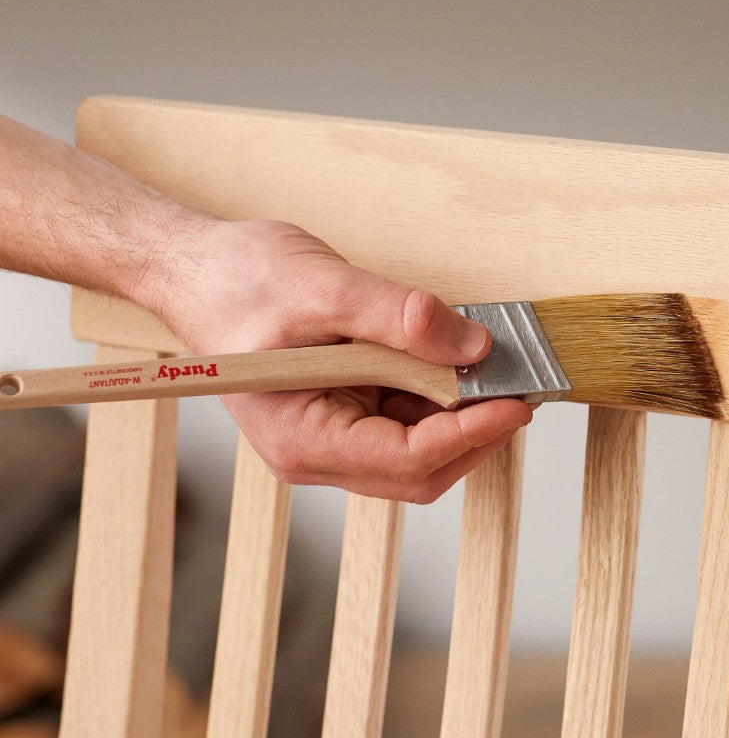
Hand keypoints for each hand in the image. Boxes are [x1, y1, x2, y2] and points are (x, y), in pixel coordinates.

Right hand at [148, 219, 531, 502]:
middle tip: (522, 386)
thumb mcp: (324, 288)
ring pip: (420, 450)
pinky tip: (461, 364)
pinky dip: (442, 397)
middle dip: (477, 432)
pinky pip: (408, 420)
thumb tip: (470, 344)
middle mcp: (317, 452)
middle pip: (420, 469)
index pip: (406, 460)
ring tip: (498, 370)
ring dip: (464, 416)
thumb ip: (398, 319)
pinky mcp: (346, 414)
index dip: (470, 435)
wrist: (198, 268)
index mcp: (301, 438)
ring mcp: (332, 438)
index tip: (516, 402)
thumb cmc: (238, 282)